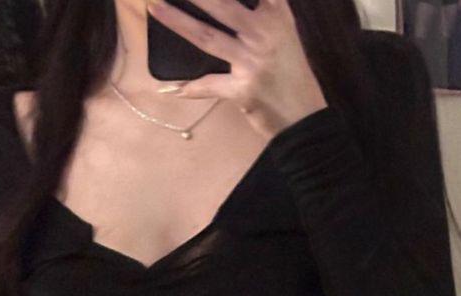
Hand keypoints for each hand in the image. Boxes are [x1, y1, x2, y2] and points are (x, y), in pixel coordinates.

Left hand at [147, 0, 326, 139]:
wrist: (306, 120)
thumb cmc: (293, 74)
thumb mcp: (285, 33)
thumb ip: (266, 10)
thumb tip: (243, 3)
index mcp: (276, 16)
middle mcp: (264, 34)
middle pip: (223, 5)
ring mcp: (252, 63)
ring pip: (208, 37)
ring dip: (178, 21)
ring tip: (154, 6)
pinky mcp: (243, 90)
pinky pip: (211, 86)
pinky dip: (191, 88)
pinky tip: (172, 87)